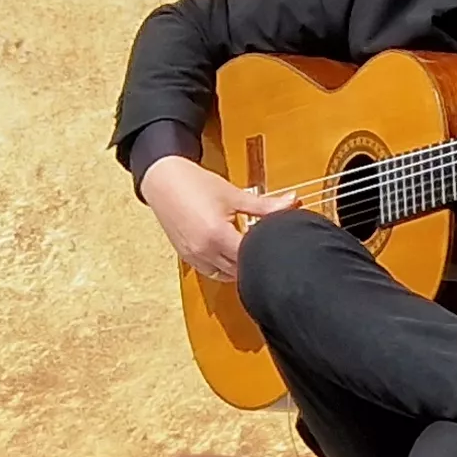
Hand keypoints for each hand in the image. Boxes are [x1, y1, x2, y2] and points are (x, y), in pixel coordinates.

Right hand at [142, 157, 297, 282]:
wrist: (163, 180)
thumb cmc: (195, 184)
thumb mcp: (234, 194)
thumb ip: (266, 205)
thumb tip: (293, 202)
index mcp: (217, 236)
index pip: (253, 256)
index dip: (268, 249)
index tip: (279, 243)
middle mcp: (204, 251)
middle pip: (241, 269)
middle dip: (255, 259)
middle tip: (268, 246)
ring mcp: (194, 257)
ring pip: (227, 275)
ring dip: (240, 267)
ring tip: (249, 249)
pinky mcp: (187, 258)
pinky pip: (212, 272)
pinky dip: (224, 267)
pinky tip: (232, 252)